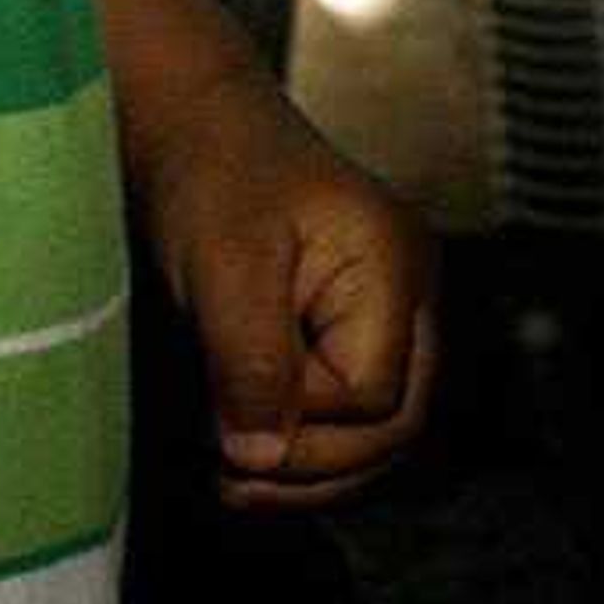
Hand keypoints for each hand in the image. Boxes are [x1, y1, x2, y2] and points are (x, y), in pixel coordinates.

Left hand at [132, 60, 439, 513]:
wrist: (194, 127)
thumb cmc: (211, 172)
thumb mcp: (222, 264)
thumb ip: (251, 361)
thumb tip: (262, 457)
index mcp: (394, 264)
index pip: (375, 396)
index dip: (304, 417)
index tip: (228, 406)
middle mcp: (409, 296)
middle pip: (394, 428)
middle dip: (311, 465)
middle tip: (227, 476)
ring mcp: (388, 318)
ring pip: (377, 438)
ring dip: (306, 471)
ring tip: (229, 477)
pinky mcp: (353, 335)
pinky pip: (350, 421)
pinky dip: (302, 449)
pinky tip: (246, 454)